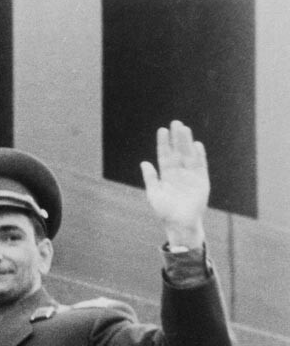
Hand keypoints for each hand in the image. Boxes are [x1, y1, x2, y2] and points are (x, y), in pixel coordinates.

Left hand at [139, 120, 208, 246]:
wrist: (179, 223)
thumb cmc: (164, 211)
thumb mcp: (154, 193)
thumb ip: (150, 178)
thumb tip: (144, 162)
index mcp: (166, 174)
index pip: (165, 154)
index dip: (164, 143)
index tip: (162, 130)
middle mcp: (179, 172)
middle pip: (178, 151)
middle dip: (176, 138)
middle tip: (175, 122)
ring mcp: (190, 175)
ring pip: (189, 154)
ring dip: (187, 142)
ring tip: (185, 129)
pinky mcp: (202, 180)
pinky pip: (201, 165)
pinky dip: (199, 155)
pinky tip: (196, 145)